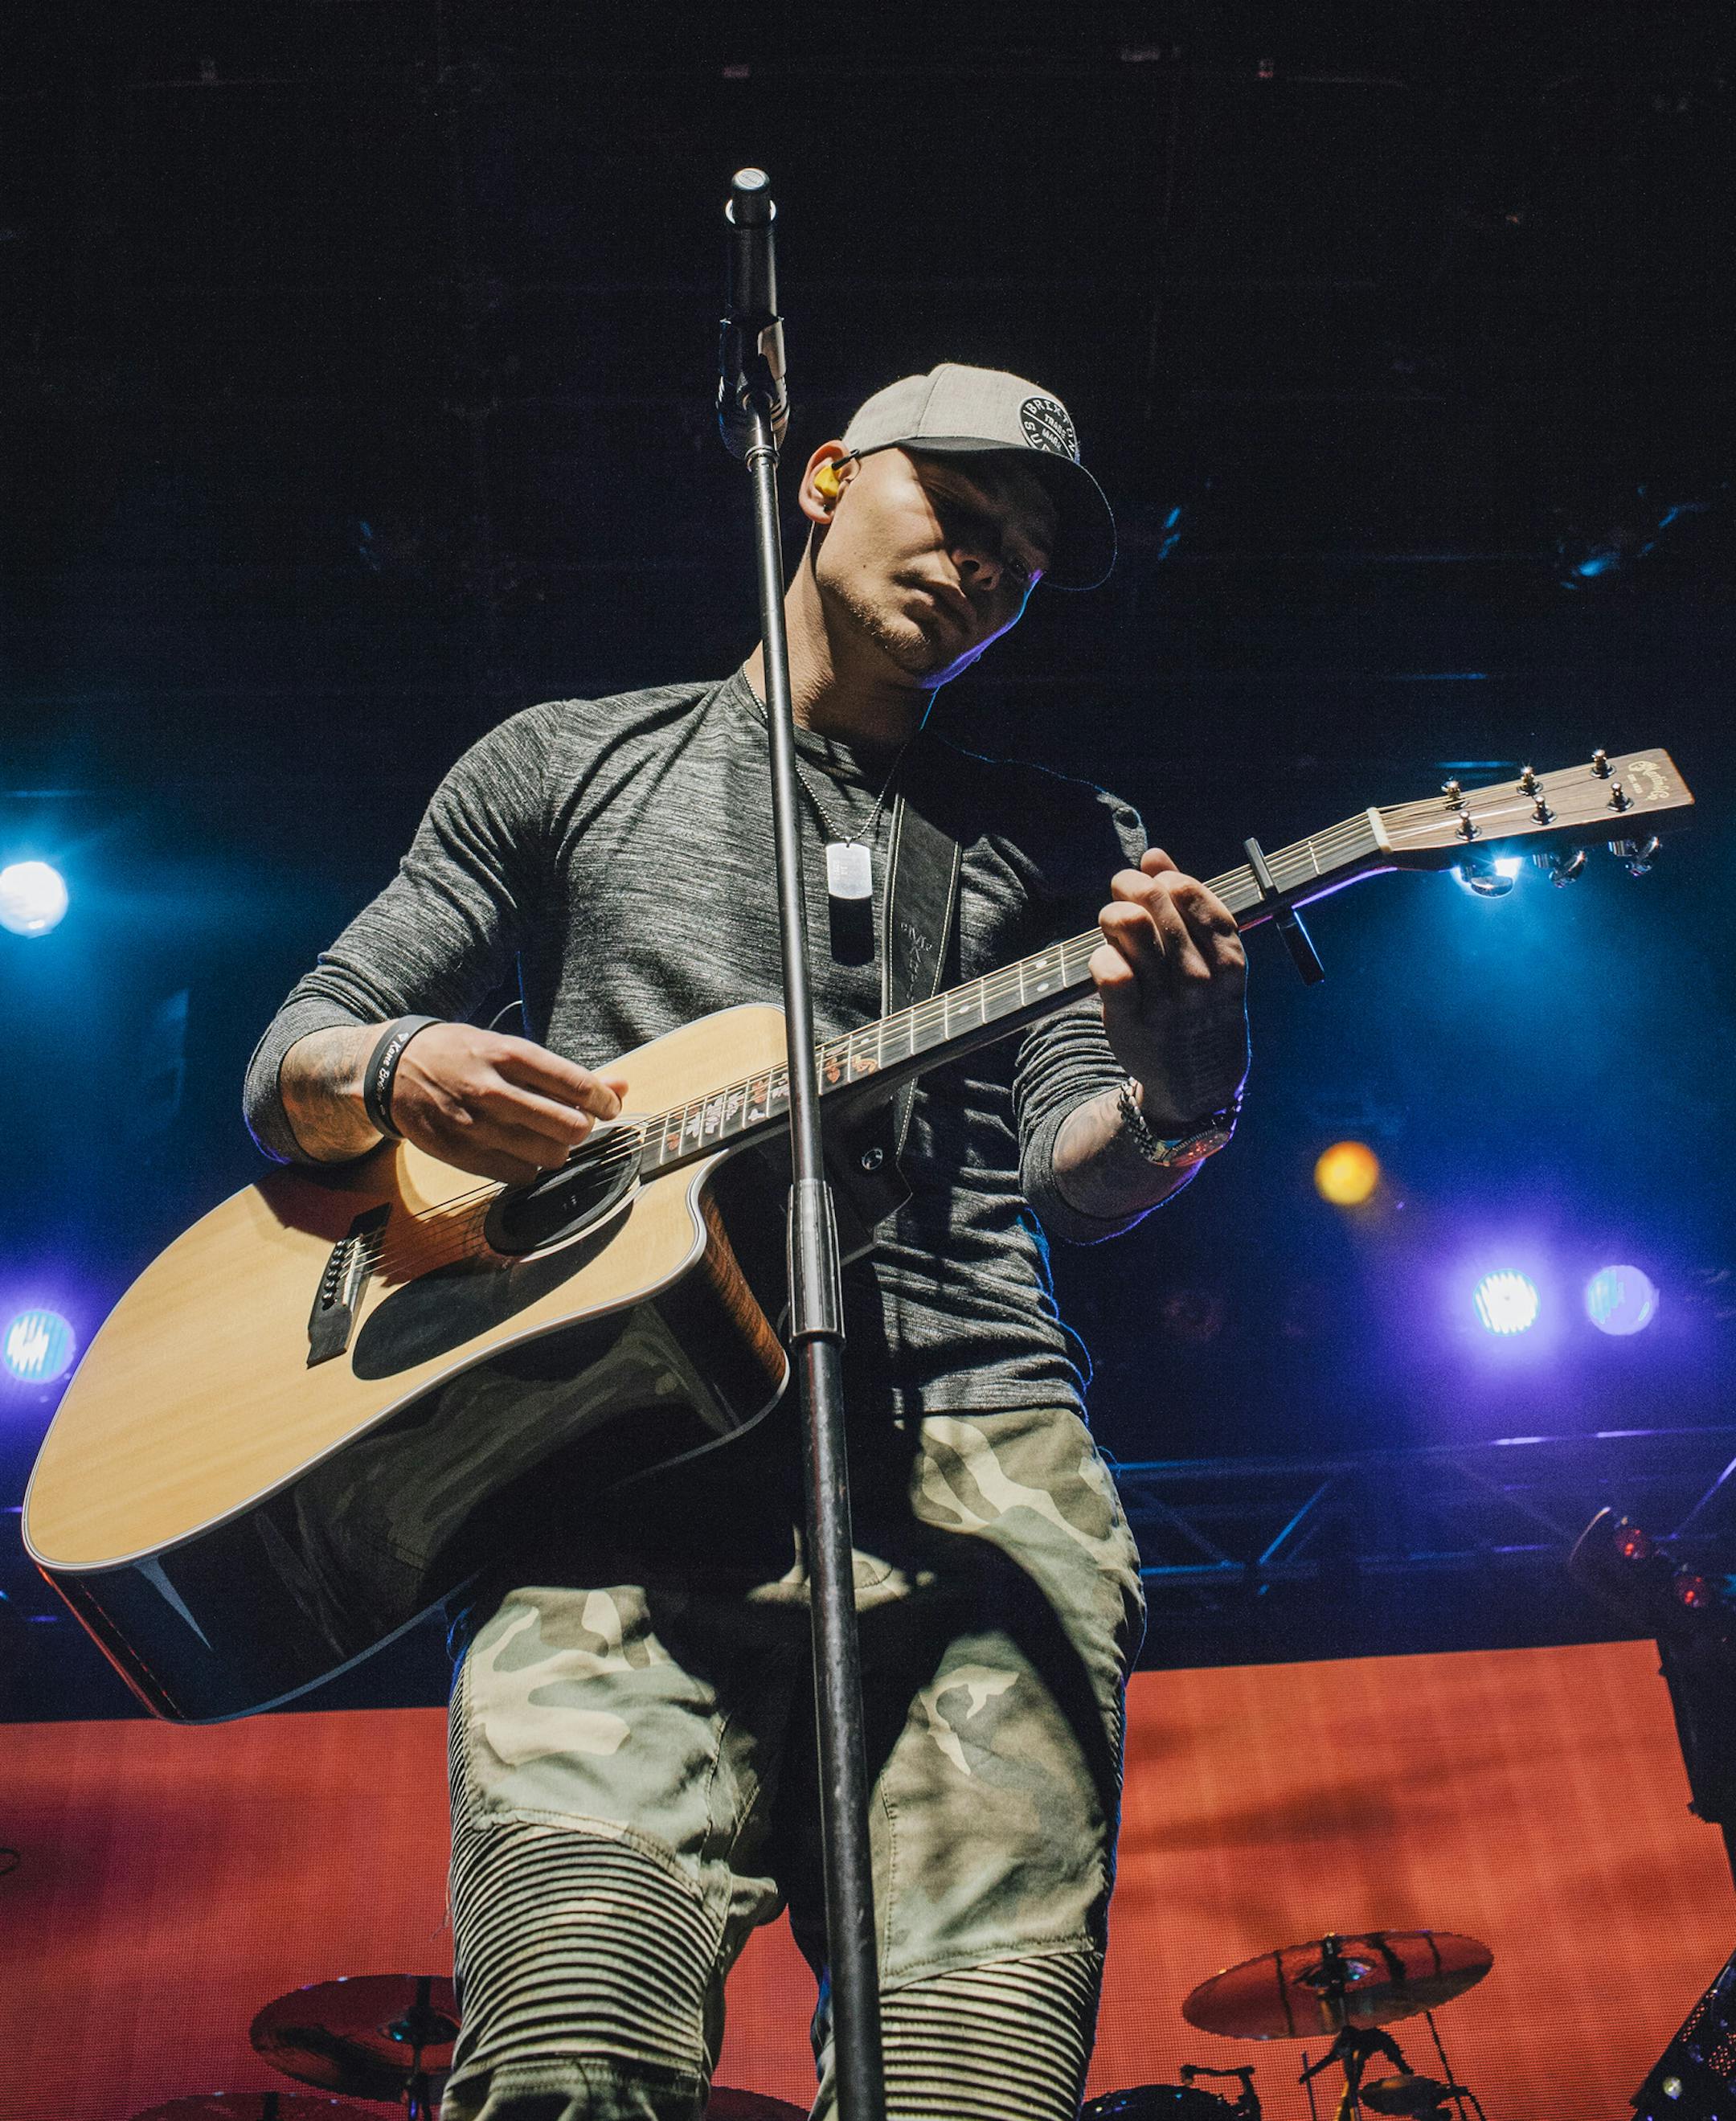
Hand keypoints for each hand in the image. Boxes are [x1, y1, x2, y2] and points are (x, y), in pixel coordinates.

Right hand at [389, 1022, 630, 1186]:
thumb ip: (564, 1072)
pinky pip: (523, 1175)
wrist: (393, 1072)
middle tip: (578, 1122)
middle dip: (584, 1127)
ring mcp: (477, 1126)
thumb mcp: (509, 1049)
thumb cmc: (462, 1056)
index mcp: (508, 1055)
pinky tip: (522, 1150)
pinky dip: (532, 1166)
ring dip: (560, 1149)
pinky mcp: (464, 1156)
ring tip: (548, 1136)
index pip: (576, 1084)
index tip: (608, 1106)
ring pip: (551, 1155)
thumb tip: (621, 1086)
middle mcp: (493, 1090)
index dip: (605, 1100)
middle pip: (570, 1126)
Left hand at [1090, 848, 1248, 1131]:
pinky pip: (1108, 970)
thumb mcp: (1214, 963)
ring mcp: (1166, 1002)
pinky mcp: (1131, 1021)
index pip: (1193, 895)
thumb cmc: (1204, 1011)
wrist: (1199, 1084)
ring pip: (1130, 928)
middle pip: (1157, 904)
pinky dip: (1101, 955)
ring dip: (1114, 914)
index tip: (1157, 878)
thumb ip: (1188, 907)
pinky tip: (1107, 958)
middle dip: (1131, 885)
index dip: (1168, 877)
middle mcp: (1200, 979)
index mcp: (1229, 961)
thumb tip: (1155, 855)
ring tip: (1114, 921)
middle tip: (1122, 890)